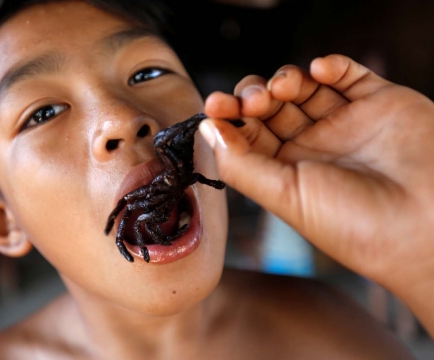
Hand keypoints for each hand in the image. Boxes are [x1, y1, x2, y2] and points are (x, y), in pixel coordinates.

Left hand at [200, 54, 433, 334]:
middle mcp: (313, 147)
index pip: (248, 136)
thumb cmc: (356, 224)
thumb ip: (241, 164)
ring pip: (304, 88)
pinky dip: (330, 66)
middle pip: (270, 108)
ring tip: (285, 88)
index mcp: (287, 173)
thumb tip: (207, 129)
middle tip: (254, 100)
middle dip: (254, 96)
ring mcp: (345, 123)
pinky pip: (348, 74)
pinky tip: (319, 71)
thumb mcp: (286, 197)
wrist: (429, 226)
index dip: (229, 119)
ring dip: (286, 79)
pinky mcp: (379, 103)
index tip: (215, 106)